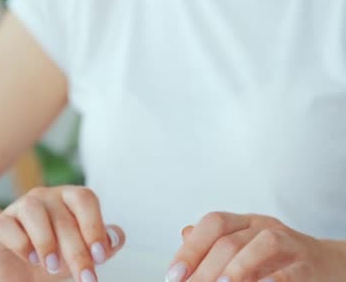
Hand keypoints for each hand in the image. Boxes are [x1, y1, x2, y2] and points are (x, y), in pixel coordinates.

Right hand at [0, 186, 124, 281]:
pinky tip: (31, 258)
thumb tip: (115, 237)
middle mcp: (45, 197)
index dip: (94, 225)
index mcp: (69, 199)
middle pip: (63, 216)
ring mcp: (20, 207)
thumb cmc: (55, 256)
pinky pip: (8, 226)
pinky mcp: (0, 223)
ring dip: (46, 242)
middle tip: (85, 278)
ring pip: (33, 211)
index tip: (100, 257)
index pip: (85, 198)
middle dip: (77, 251)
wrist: (17, 269)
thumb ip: (102, 246)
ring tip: (53, 267)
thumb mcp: (82, 254)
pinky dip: (22, 244)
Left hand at [165, 212, 345, 281]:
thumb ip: (214, 245)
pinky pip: (291, 271)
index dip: (191, 249)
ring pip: (262, 245)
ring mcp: (289, 243)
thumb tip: (184, 235)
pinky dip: (274, 280)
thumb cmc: (276, 260)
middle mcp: (264, 227)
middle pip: (230, 240)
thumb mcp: (243, 247)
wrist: (326, 264)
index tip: (173, 275)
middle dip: (206, 268)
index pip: (214, 224)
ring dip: (238, 269)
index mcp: (244, 223)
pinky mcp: (308, 264)